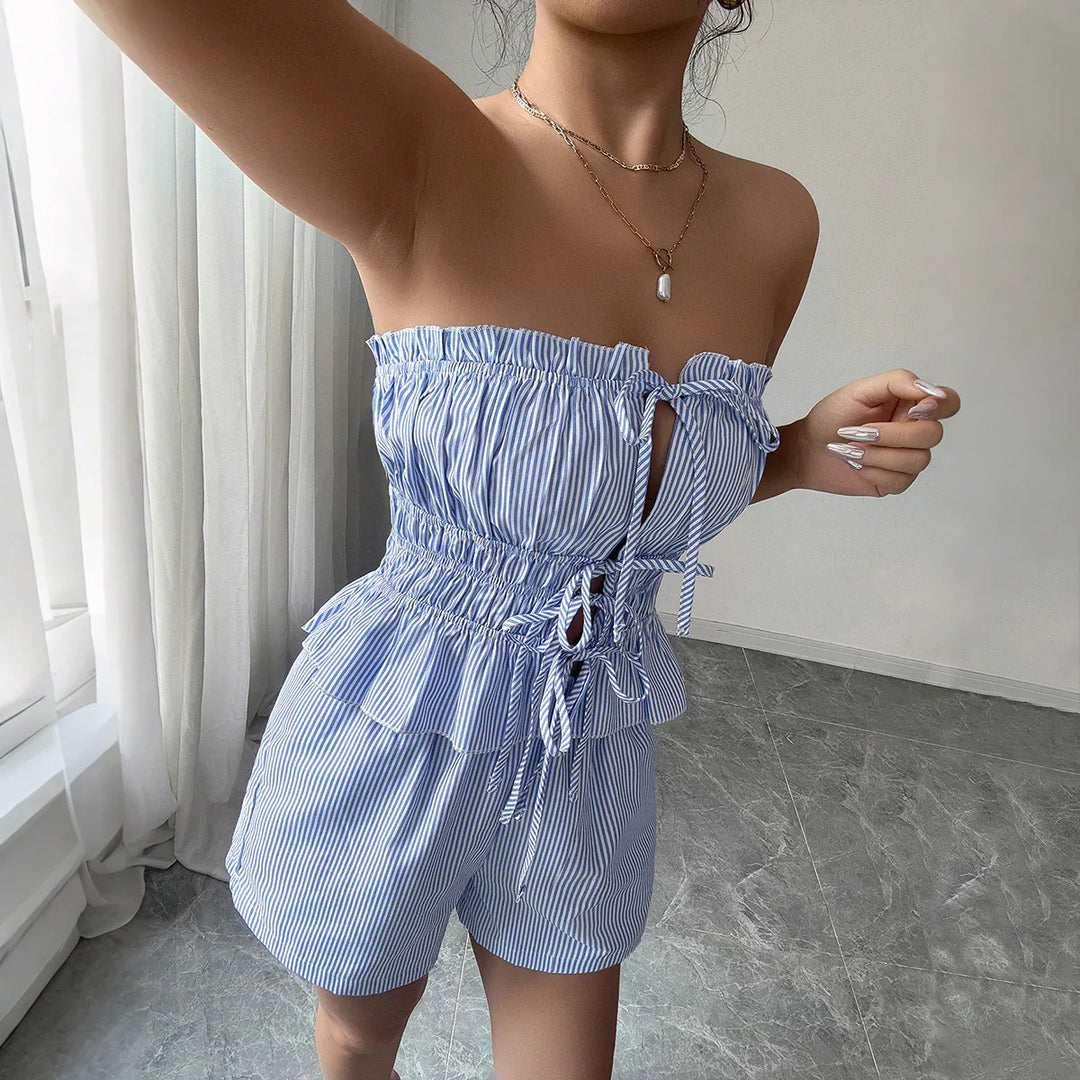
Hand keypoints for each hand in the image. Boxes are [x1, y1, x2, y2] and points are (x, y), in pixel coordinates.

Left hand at [792, 368, 960, 496]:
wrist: (808, 449)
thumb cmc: (831, 417)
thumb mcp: (861, 390)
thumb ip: (898, 382)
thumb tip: (930, 390)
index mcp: (910, 404)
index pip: (948, 402)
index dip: (937, 407)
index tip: (910, 411)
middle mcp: (914, 430)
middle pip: (933, 435)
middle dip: (892, 435)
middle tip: (858, 432)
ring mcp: (908, 457)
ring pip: (918, 461)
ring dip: (877, 455)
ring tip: (850, 449)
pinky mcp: (896, 481)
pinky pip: (901, 481)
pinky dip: (872, 472)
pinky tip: (856, 464)